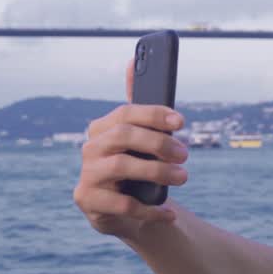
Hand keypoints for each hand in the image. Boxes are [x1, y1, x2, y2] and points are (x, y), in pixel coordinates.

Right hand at [73, 60, 188, 238]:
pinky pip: (122, 203)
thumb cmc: (137, 169)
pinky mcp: (88, 200)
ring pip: (121, 166)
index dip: (154, 114)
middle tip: (185, 155)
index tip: (181, 120)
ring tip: (182, 177)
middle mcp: (90, 148)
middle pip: (124, 136)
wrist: (124, 213)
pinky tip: (169, 212)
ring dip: (157, 171)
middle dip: (159, 143)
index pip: (125, 112)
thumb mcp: (141, 141)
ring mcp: (87, 174)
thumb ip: (141, 108)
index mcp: (103, 128)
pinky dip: (150, 209)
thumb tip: (132, 61)